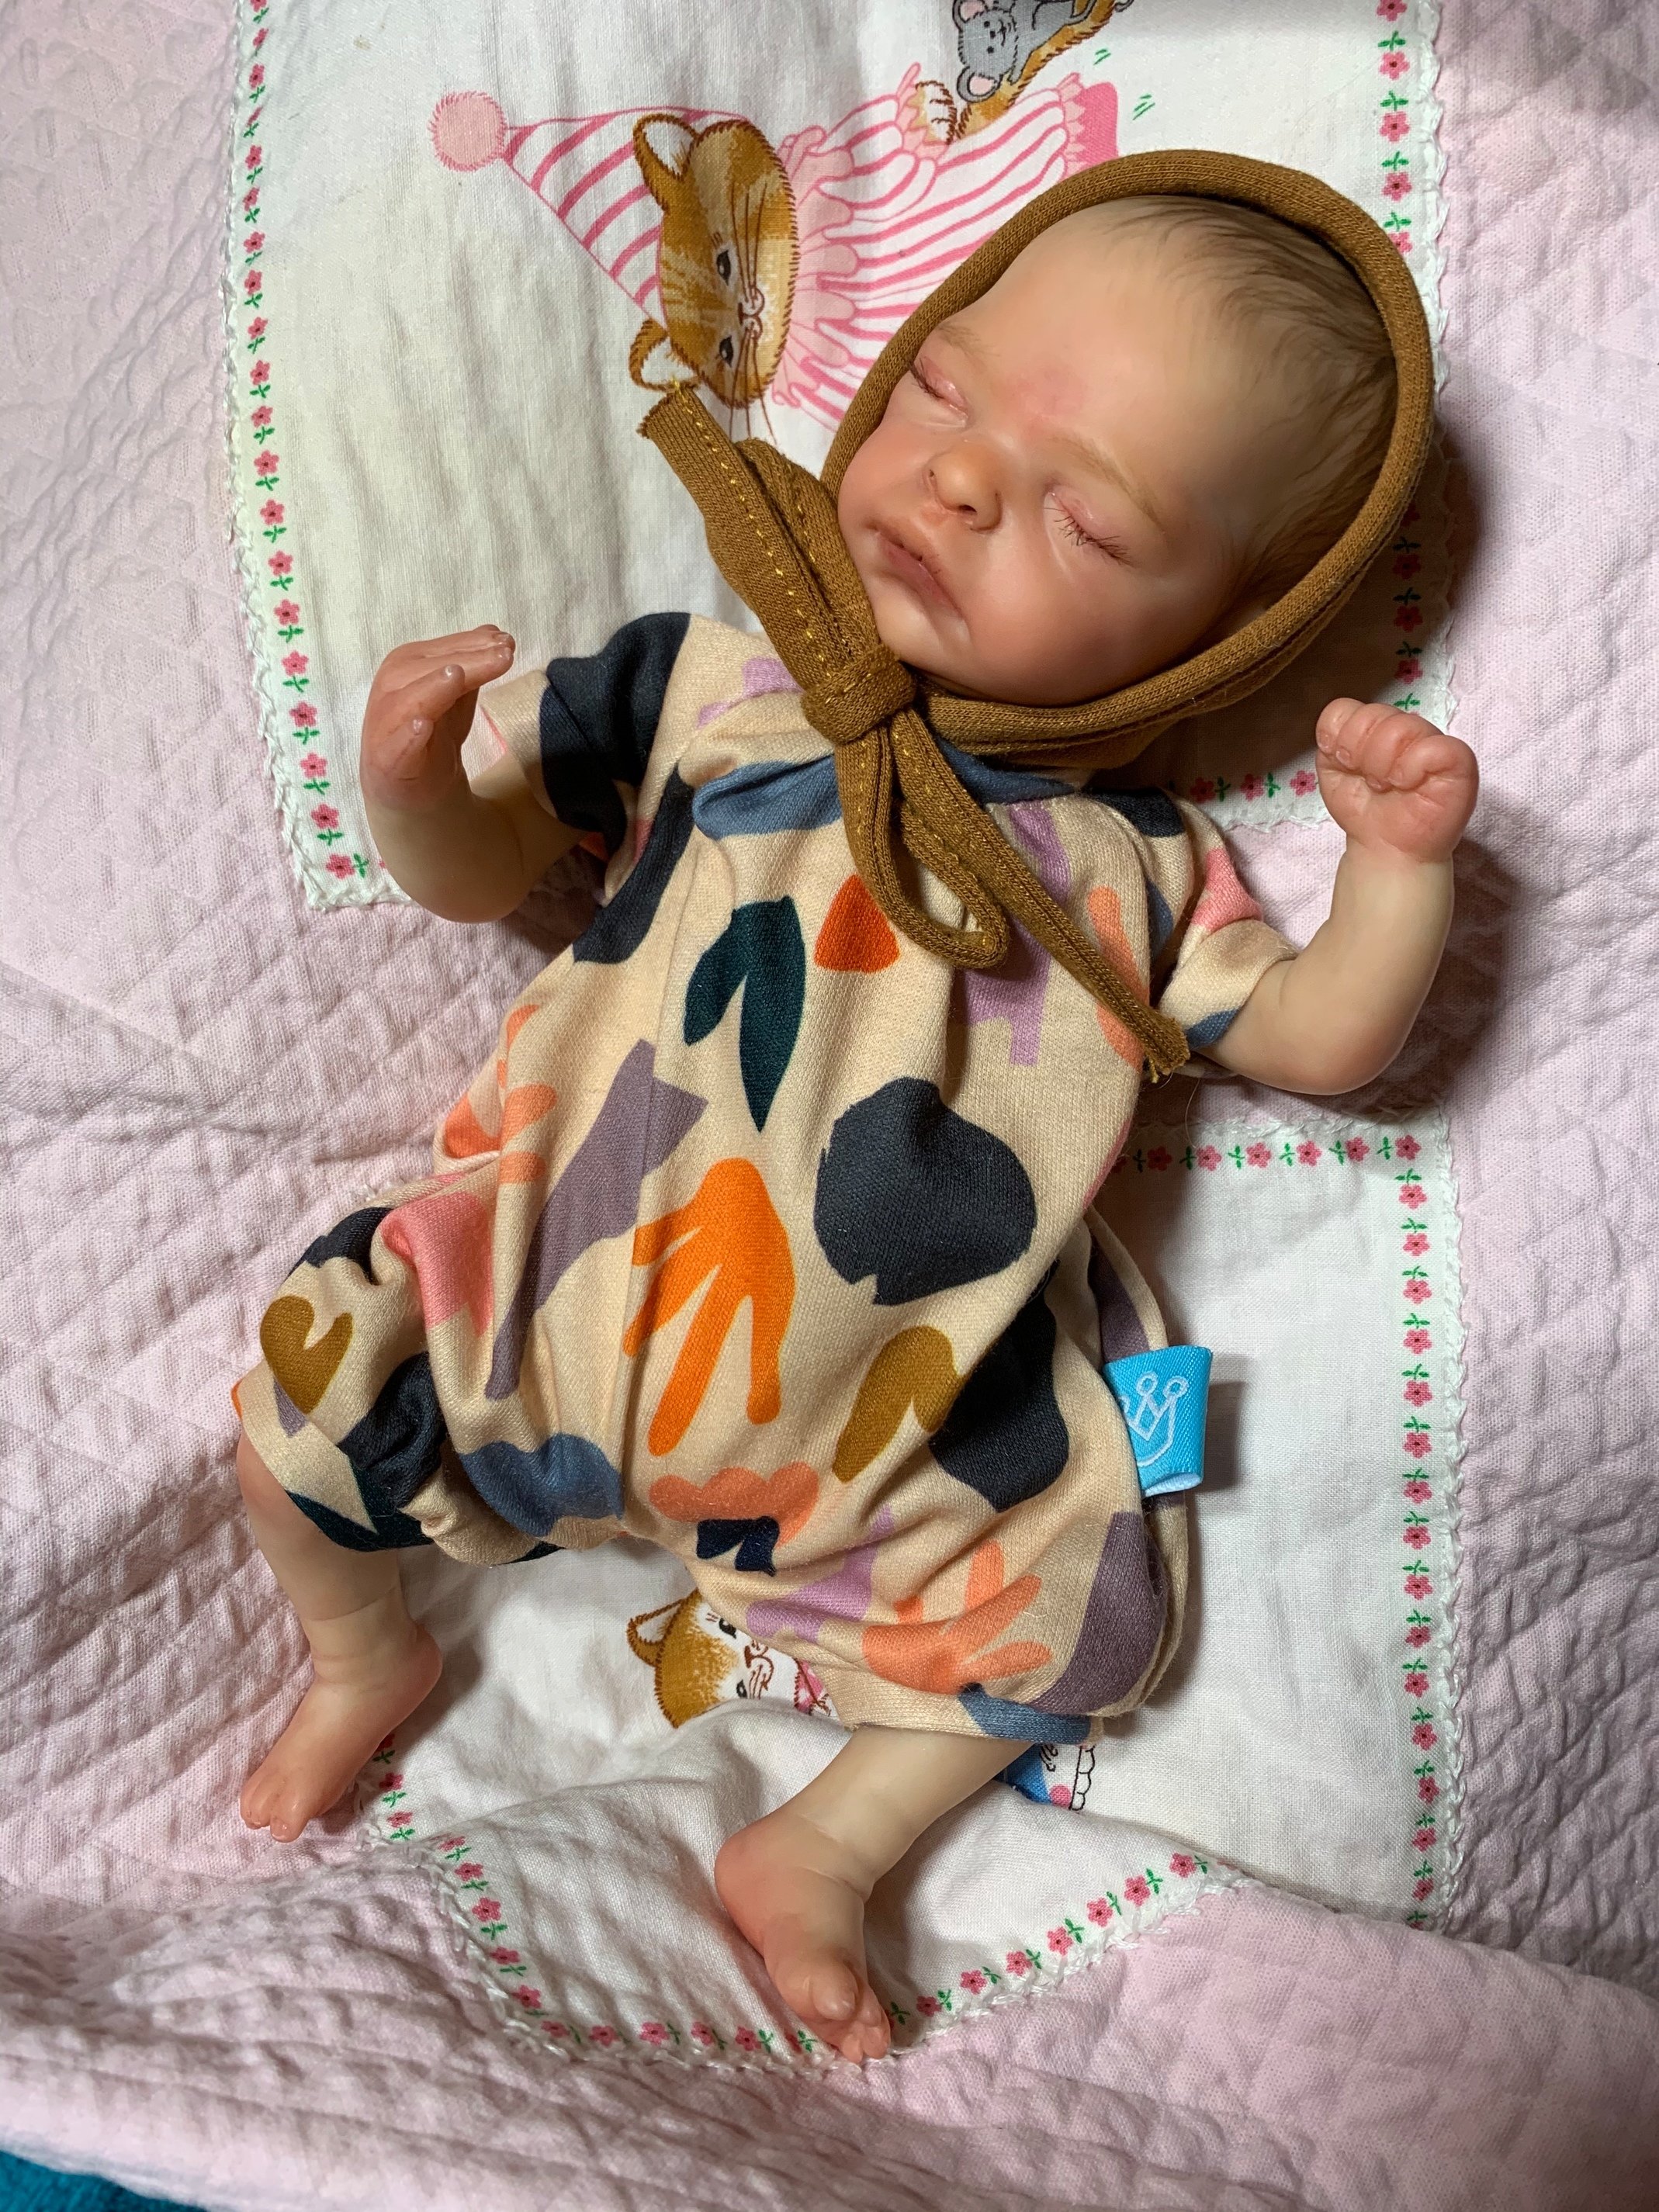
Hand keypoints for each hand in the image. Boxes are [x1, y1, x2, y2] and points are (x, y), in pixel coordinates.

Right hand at [360, 626, 514, 813]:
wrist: (409, 790)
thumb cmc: (434, 737)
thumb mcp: (458, 698)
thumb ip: (473, 667)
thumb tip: (496, 633)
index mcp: (407, 668)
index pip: (442, 651)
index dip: (473, 644)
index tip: (507, 641)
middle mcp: (392, 690)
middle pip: (425, 669)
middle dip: (465, 660)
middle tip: (503, 655)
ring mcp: (385, 726)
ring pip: (406, 701)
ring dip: (432, 688)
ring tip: (458, 676)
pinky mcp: (385, 763)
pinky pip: (393, 748)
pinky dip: (405, 736)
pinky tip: (422, 726)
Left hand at [1314, 699, 1477, 863]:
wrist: (1387, 849)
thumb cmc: (1365, 809)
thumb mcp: (1333, 771)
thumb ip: (1330, 738)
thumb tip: (1336, 729)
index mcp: (1376, 726)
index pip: (1347, 709)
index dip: (1341, 737)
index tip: (1347, 764)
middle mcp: (1406, 728)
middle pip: (1374, 714)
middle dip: (1362, 753)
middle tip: (1371, 781)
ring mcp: (1433, 741)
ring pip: (1402, 727)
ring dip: (1384, 763)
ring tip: (1388, 785)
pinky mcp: (1458, 760)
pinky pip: (1433, 747)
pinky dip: (1411, 767)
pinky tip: (1406, 784)